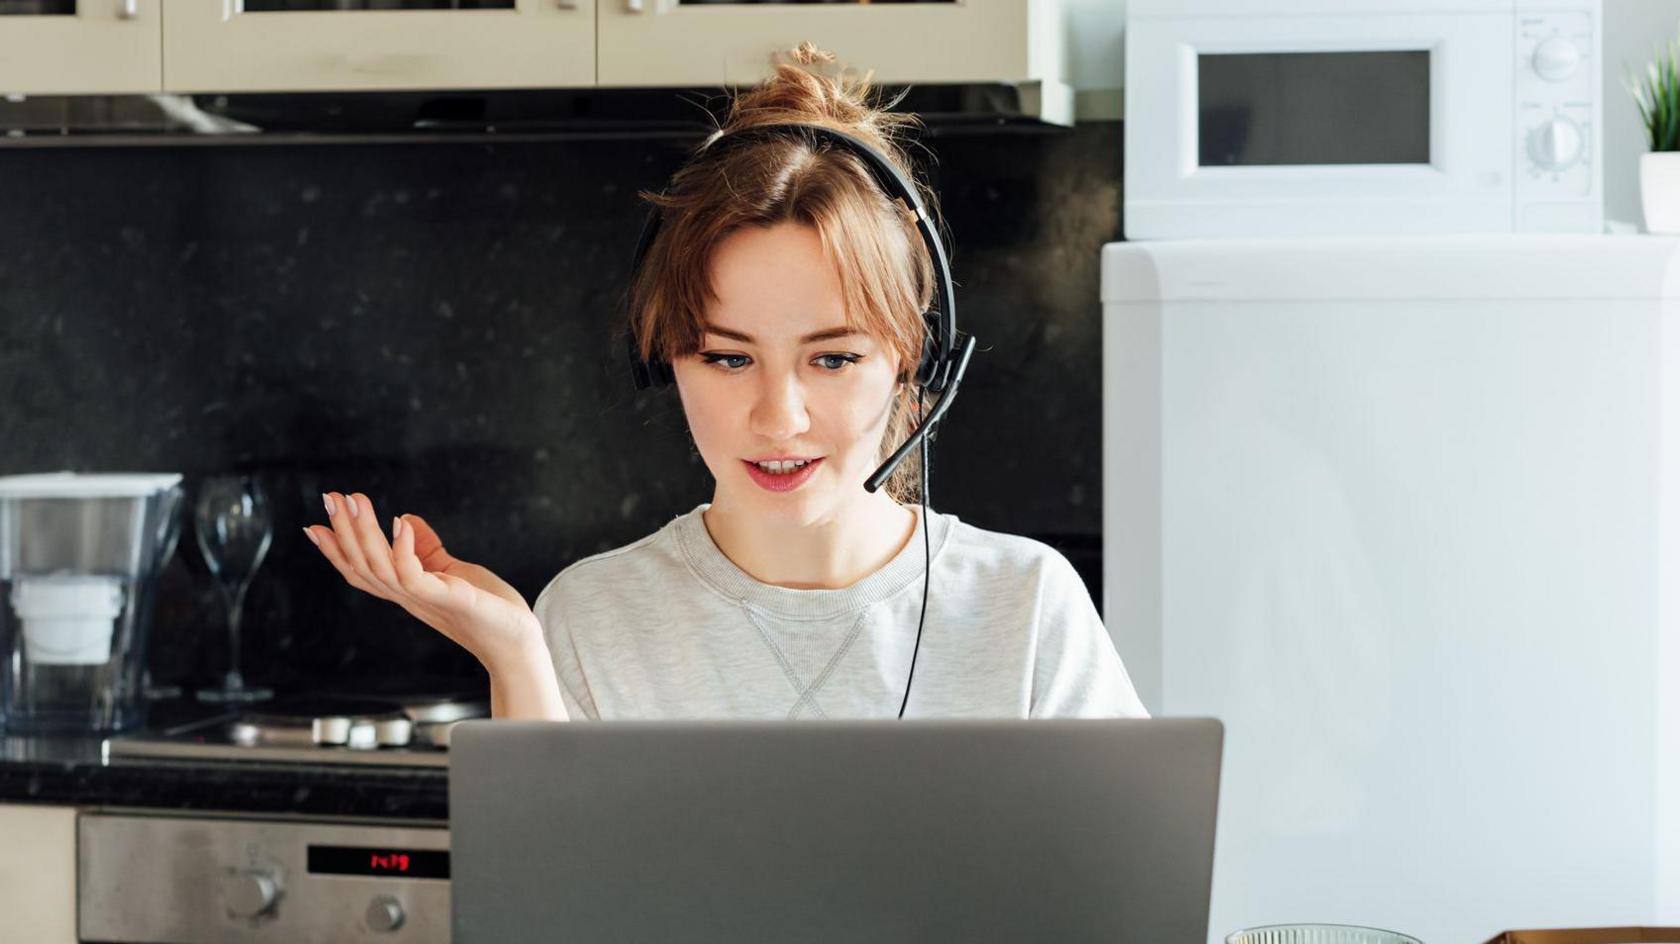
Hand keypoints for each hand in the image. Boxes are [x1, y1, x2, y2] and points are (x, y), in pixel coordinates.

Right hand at [303, 491, 544, 670]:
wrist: (517, 643)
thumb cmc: (488, 610)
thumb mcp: (452, 573)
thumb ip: (426, 550)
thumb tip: (403, 518)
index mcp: (406, 591)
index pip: (361, 571)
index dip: (337, 551)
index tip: (315, 525)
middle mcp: (408, 597)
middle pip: (362, 565)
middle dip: (343, 531)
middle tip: (331, 498)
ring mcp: (424, 599)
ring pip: (380, 567)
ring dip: (365, 532)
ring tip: (357, 501)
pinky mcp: (447, 598)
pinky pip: (413, 576)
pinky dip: (403, 549)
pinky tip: (400, 524)